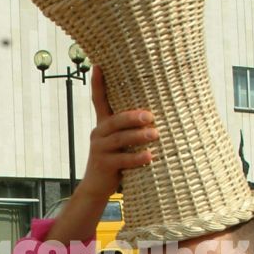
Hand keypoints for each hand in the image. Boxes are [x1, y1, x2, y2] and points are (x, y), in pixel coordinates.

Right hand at [41, 66, 156, 249]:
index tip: (98, 64)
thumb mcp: (119, 142)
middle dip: (133, 116)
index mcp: (103, 125)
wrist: (96, 188)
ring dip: (140, 136)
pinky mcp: (104, 165)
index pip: (98, 99)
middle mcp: (99, 134)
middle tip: (151, 116)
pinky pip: (122, 160)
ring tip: (156, 134)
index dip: (98, 83)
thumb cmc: (115, 161)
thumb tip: (156, 114)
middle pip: (115, 120)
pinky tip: (150, 156)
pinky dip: (138, 158)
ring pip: (121, 139)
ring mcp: (100, 150)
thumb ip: (130, 129)